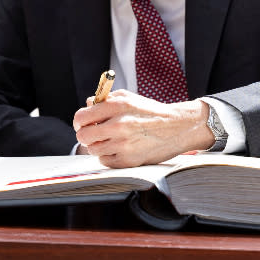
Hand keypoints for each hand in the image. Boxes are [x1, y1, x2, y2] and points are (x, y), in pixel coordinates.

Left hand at [73, 90, 213, 167]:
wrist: (178, 127)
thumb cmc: (152, 113)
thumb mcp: (130, 99)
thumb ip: (106, 100)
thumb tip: (87, 106)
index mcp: (117, 105)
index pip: (81, 117)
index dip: (80, 122)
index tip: (85, 124)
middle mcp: (119, 124)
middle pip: (83, 136)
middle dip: (87, 135)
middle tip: (97, 134)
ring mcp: (124, 143)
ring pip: (93, 150)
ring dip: (100, 146)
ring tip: (114, 140)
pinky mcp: (129, 159)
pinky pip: (105, 161)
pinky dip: (110, 156)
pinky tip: (123, 148)